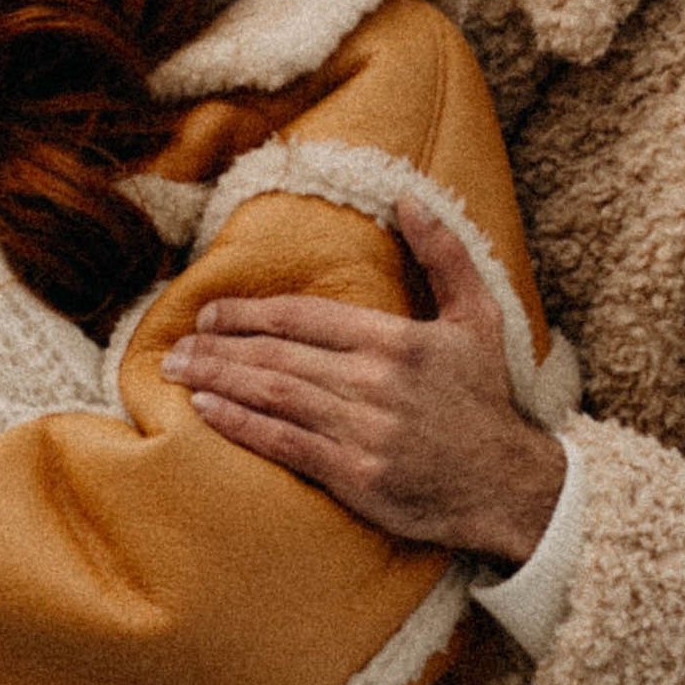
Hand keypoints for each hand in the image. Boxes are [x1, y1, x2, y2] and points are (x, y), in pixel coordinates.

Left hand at [159, 196, 568, 565]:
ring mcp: (362, 430)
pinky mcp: (355, 475)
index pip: (304, 317)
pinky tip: (207, 410)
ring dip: (217, 379)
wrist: (507, 485)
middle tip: (176, 344)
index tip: (210, 313)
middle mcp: (374, 381)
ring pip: (272, 394)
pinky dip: (239, 423)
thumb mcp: (479, 318)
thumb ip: (444, 255)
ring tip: (177, 372)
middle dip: (218, 346)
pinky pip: (283, 443)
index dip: (249, 313)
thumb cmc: (485, 399)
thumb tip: (408, 198)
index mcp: (396, 340)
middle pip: (277, 355)